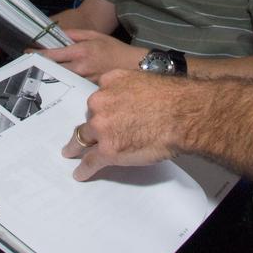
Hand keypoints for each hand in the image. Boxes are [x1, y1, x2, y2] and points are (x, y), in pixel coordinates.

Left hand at [34, 29, 145, 82]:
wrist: (132, 64)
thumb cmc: (113, 48)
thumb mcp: (94, 35)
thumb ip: (75, 34)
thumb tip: (58, 34)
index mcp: (80, 51)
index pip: (53, 54)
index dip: (38, 54)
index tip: (27, 53)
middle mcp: (80, 67)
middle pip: (54, 69)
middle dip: (40, 66)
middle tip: (28, 65)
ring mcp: (84, 80)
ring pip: (61, 79)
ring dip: (50, 76)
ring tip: (38, 73)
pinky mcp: (88, 89)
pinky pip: (72, 87)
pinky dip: (64, 84)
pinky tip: (56, 84)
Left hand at [61, 69, 186, 180]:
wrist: (181, 115)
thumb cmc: (171, 98)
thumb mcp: (143, 79)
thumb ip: (129, 87)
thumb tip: (131, 99)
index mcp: (109, 83)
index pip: (100, 97)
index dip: (102, 108)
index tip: (100, 114)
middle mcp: (100, 103)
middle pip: (90, 117)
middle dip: (90, 126)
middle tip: (86, 135)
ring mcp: (102, 128)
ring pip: (83, 138)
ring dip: (76, 146)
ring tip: (71, 153)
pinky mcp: (107, 150)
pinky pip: (90, 161)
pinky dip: (84, 169)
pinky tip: (80, 173)